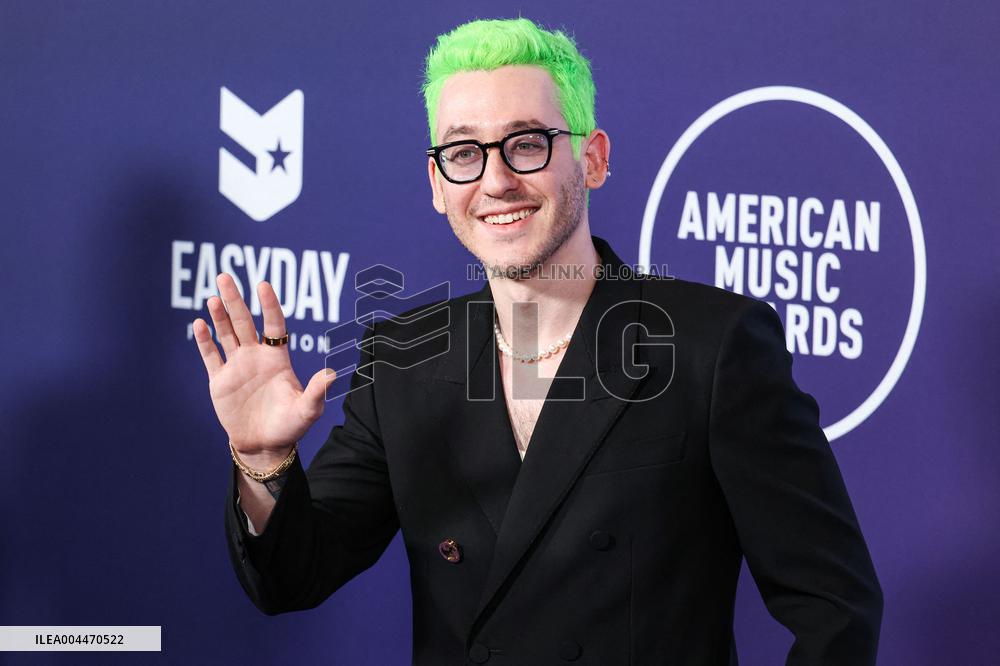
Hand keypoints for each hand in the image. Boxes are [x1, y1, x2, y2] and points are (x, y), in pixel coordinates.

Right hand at [193, 274, 334, 465]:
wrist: (264, 446)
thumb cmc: (290, 427)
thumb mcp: (308, 410)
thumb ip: (317, 391)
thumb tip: (332, 374)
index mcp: (278, 358)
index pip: (274, 324)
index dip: (269, 305)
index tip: (263, 285)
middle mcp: (256, 357)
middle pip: (244, 322)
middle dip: (235, 300)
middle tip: (225, 276)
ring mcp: (237, 367)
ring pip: (226, 334)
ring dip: (219, 315)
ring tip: (214, 296)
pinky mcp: (220, 381)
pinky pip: (211, 356)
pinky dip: (204, 340)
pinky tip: (199, 323)